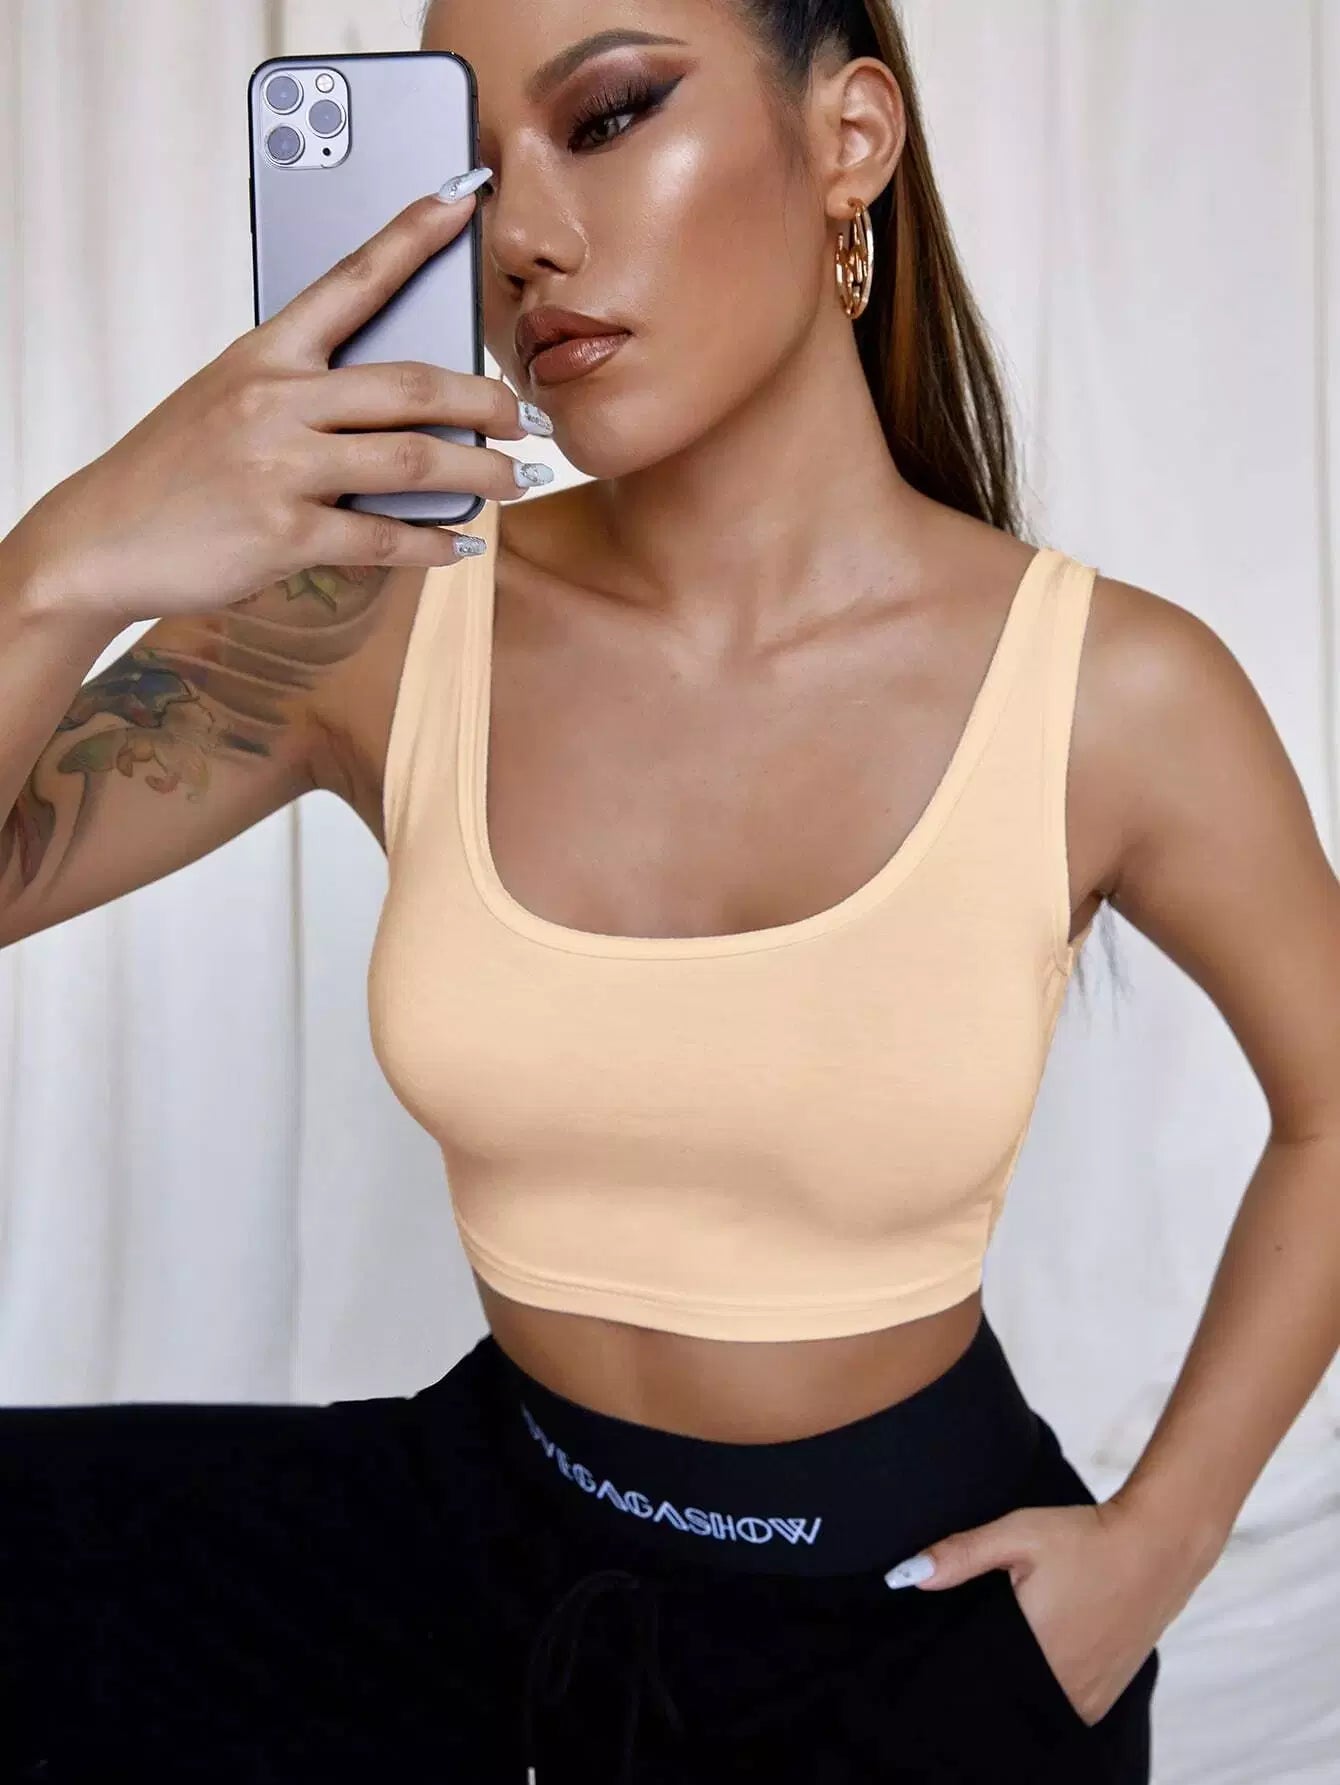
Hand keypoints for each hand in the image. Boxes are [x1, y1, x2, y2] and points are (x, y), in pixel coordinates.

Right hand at [8, 186, 546, 628]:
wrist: (102, 537)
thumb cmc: (176, 470)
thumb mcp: (230, 401)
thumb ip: (306, 393)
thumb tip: (400, 408)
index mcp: (265, 352)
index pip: (351, 278)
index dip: (414, 235)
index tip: (466, 198)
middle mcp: (275, 399)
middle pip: (412, 385)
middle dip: (487, 401)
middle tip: (527, 418)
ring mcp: (280, 466)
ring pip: (413, 462)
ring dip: (480, 474)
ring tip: (514, 483)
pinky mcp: (283, 533)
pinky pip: (382, 536)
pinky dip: (432, 544)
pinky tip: (459, 545)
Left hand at [884, 1496, 1206, 1724]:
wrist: (1157, 1545)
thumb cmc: (1085, 1537)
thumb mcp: (1018, 1534)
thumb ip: (962, 1555)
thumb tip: (905, 1576)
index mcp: (1035, 1652)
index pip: (978, 1679)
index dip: (957, 1665)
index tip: (947, 1645)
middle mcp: (1064, 1686)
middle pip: (1006, 1692)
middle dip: (986, 1671)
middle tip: (980, 1634)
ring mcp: (1089, 1695)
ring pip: (1034, 1700)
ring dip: (1018, 1679)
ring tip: (1008, 1641)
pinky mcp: (1107, 1693)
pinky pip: (1063, 1703)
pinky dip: (1046, 1685)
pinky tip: (1037, 1653)